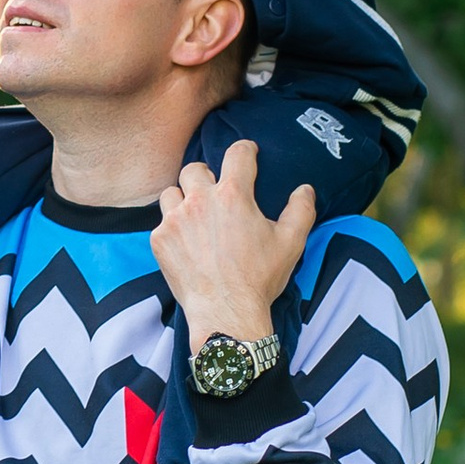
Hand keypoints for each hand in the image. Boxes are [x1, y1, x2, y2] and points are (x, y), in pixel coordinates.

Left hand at [151, 139, 317, 357]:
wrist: (226, 313)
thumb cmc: (259, 278)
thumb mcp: (291, 243)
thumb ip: (301, 210)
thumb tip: (305, 189)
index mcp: (233, 195)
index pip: (237, 154)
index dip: (245, 150)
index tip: (247, 154)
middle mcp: (200, 201)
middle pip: (194, 168)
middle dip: (206, 176)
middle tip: (215, 192)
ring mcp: (175, 220)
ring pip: (172, 192)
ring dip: (183, 199)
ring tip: (195, 216)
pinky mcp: (160, 240)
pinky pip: (161, 222)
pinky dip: (172, 228)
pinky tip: (185, 243)